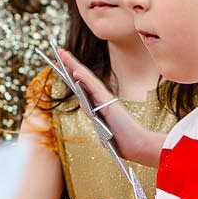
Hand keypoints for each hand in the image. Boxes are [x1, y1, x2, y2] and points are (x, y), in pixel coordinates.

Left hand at [57, 48, 154, 165]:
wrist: (137, 147)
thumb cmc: (123, 141)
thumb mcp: (102, 128)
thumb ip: (93, 115)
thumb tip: (82, 103)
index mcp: (99, 104)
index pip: (83, 86)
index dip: (73, 74)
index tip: (63, 65)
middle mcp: (102, 99)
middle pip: (83, 78)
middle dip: (71, 64)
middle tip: (60, 52)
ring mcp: (105, 99)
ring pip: (87, 79)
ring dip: (74, 65)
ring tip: (62, 54)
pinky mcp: (107, 103)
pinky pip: (93, 89)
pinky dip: (84, 79)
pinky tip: (74, 70)